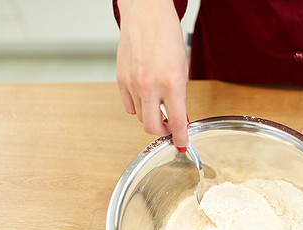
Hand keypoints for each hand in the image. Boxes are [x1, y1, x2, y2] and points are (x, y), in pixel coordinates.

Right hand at [116, 0, 188, 151]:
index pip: (176, 121)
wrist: (146, 14)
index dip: (180, 137)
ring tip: (158, 105)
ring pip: (139, 116)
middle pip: (151, 127)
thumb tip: (178, 117)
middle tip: (169, 127)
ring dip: (150, 116)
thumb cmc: (167, 35)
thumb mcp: (182, 67)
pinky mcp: (120, 79)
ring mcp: (132, 83)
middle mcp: (149, 85)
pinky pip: (128, 106)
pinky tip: (145, 97)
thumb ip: (179, 95)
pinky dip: (137, 107)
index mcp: (171, 82)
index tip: (182, 144)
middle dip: (162, 131)